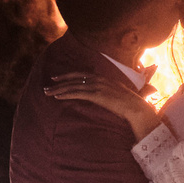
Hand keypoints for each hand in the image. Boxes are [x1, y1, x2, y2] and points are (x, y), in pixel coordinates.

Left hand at [46, 72, 160, 140]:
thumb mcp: (117, 94)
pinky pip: (77, 94)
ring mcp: (97, 86)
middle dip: (59, 82)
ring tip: (47, 92)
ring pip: (73, 86)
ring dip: (58, 89)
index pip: (81, 74)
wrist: (136, 108)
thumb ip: (108, 92)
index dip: (68, 76)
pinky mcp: (96, 95)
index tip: (57, 78)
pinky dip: (65, 94)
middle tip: (47, 84)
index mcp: (103, 78)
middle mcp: (98, 79)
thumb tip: (103, 97)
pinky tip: (57, 96)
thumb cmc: (129, 104)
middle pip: (74, 79)